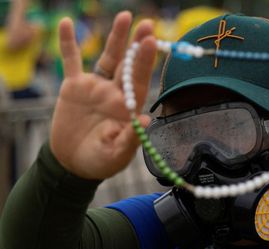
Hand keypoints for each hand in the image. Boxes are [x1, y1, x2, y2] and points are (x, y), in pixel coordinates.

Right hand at [50, 12, 156, 179]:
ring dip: (116, 37)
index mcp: (128, 107)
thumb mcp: (116, 155)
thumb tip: (145, 120)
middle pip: (128, 64)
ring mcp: (96, 87)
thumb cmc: (100, 161)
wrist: (73, 163)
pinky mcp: (74, 86)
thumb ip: (129, 138)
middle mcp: (115, 92)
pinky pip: (71, 61)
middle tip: (146, 24)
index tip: (151, 41)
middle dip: (136, 44)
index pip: (139, 80)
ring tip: (125, 16)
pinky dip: (68, 43)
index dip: (145, 61)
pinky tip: (67, 23)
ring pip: (107, 57)